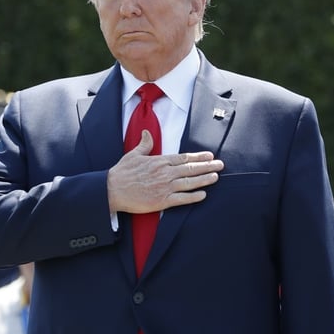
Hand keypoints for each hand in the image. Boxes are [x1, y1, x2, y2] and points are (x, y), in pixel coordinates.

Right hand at [107, 130, 223, 214]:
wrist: (112, 190)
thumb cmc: (121, 173)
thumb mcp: (133, 155)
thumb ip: (144, 144)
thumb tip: (147, 133)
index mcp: (159, 161)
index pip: (183, 158)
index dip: (198, 156)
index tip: (210, 155)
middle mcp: (165, 173)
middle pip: (191, 169)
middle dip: (207, 166)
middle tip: (220, 165)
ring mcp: (164, 187)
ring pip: (189, 183)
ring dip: (204, 180)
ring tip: (215, 177)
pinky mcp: (161, 201)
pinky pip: (182, 199)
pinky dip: (193, 197)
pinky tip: (203, 195)